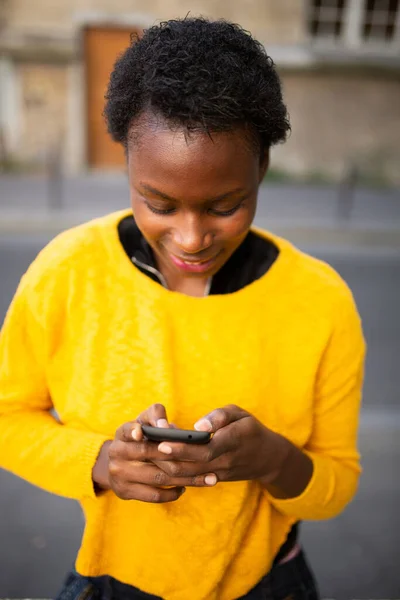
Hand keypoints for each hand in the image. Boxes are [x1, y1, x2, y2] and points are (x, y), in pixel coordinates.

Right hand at [92, 404, 216, 502]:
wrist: (119, 464)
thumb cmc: (143, 438)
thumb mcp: (145, 422)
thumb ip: (156, 417)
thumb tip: (166, 427)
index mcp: (122, 433)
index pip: (127, 429)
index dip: (134, 430)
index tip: (141, 432)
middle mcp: (116, 453)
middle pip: (148, 454)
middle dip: (177, 454)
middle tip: (204, 457)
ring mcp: (118, 474)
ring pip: (156, 476)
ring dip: (186, 479)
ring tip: (207, 478)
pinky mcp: (124, 491)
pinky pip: (153, 495)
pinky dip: (172, 492)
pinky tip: (185, 487)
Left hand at [154, 405, 288, 484]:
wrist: (268, 458)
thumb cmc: (250, 429)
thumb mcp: (240, 414)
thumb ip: (219, 417)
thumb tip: (198, 425)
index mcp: (232, 441)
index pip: (205, 449)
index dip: (183, 448)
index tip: (164, 442)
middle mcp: (225, 461)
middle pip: (193, 465)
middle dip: (168, 460)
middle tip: (147, 450)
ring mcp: (220, 473)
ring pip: (190, 476)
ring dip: (168, 469)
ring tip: (148, 456)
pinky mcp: (216, 479)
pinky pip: (193, 480)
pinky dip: (176, 475)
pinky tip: (160, 465)